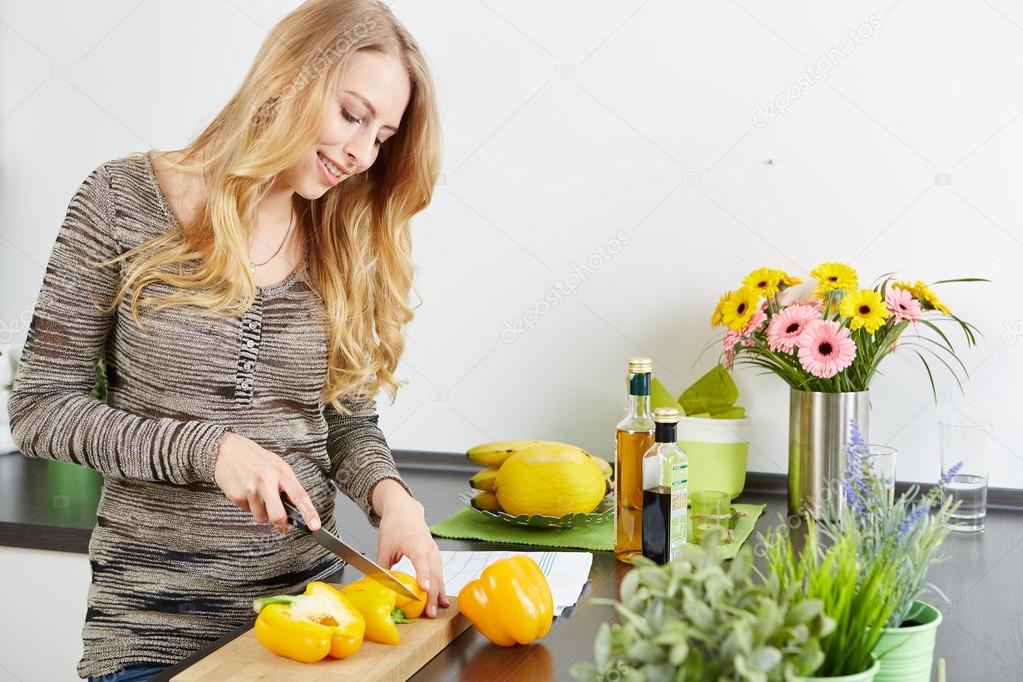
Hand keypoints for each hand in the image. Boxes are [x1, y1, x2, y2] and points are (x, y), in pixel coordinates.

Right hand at [213, 431, 320, 533]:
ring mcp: (250, 489)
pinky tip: (246, 492)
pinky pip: (247, 511)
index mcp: (280, 472)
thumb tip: (297, 502)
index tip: (315, 525)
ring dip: (262, 512)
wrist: (225, 450)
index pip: (298, 495)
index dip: (308, 512)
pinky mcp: (236, 496)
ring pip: (261, 517)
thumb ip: (287, 482)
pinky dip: (248, 506)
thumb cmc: (253, 457)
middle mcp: (266, 481)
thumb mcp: (276, 463)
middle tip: (283, 527)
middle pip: (277, 514)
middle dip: (281, 524)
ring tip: (257, 495)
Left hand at [373, 479, 449, 617]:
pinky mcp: (434, 555)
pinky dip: (440, 585)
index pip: (422, 561)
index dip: (424, 576)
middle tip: (430, 612)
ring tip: (437, 609)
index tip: (425, 589)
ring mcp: (434, 551)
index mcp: (416, 543)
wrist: (405, 510)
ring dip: (439, 592)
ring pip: (439, 574)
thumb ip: (383, 567)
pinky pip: (439, 572)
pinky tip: (440, 598)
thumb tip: (380, 586)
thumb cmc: (396, 525)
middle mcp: (428, 547)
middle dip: (433, 594)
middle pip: (434, 572)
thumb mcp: (385, 546)